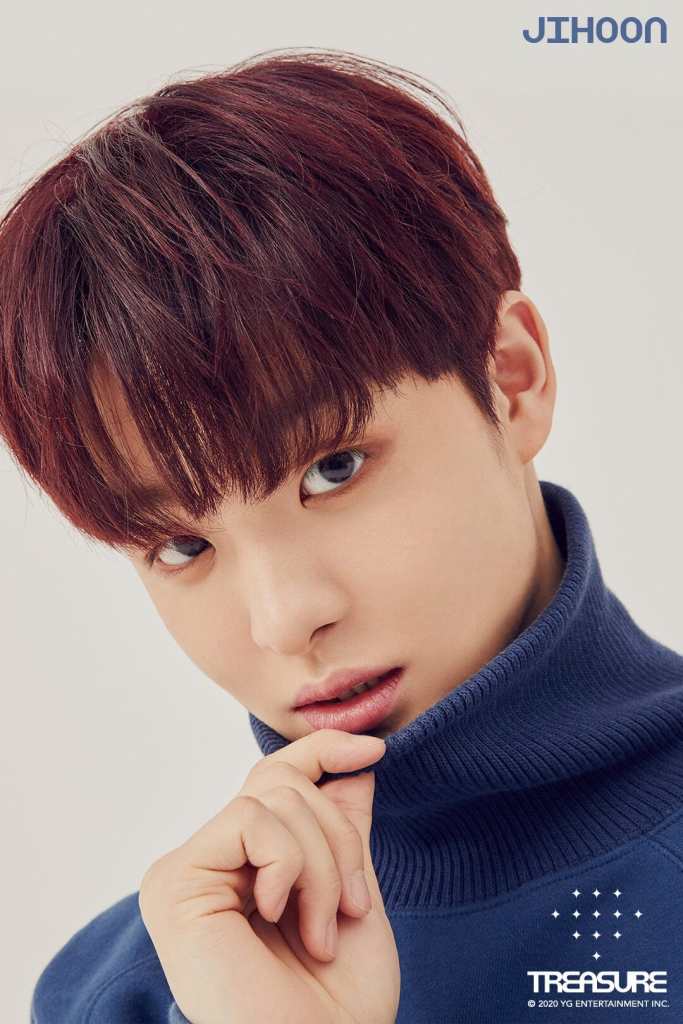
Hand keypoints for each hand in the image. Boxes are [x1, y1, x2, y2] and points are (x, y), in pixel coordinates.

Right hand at [138, 728, 400, 1023]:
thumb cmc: (336, 1003)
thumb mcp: (352, 896)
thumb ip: (344, 829)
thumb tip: (355, 762)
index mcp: (248, 865)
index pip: (277, 777)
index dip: (324, 748)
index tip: (376, 748)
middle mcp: (211, 862)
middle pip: (280, 780)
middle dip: (337, 836)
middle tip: (350, 908)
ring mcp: (188, 870)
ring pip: (271, 797)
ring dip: (322, 863)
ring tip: (321, 931)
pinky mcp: (173, 881)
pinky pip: (248, 819)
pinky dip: (288, 864)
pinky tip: (278, 916)